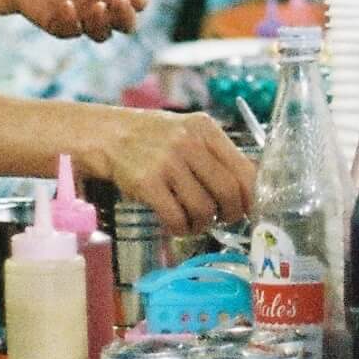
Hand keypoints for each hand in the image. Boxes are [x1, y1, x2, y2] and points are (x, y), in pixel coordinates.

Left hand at [0, 0, 148, 40]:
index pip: (131, 0)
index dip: (137, 1)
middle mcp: (96, 6)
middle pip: (124, 24)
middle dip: (126, 17)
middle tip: (119, 2)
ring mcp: (79, 19)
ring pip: (102, 34)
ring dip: (102, 22)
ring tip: (97, 5)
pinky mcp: (58, 26)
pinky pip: (71, 31)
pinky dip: (71, 20)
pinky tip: (66, 4)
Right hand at [97, 109, 254, 234]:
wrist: (107, 134)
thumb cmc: (153, 139)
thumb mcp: (188, 133)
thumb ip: (216, 156)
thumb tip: (248, 189)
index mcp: (206, 129)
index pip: (244, 169)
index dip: (250, 197)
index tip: (248, 210)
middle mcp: (189, 142)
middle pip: (228, 191)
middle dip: (231, 214)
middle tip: (223, 219)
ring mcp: (168, 162)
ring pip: (203, 208)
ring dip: (202, 224)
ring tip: (194, 222)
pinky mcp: (147, 182)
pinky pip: (176, 218)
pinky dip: (181, 229)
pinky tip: (177, 225)